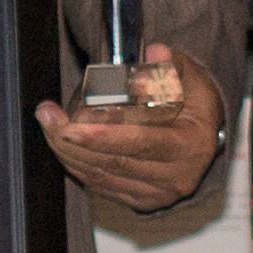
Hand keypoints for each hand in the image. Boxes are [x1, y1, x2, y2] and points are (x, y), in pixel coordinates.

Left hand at [40, 46, 224, 216]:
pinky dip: (78, 165)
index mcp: (191, 146)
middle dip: (72, 141)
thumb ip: (172, 64)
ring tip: (49, 124)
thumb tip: (155, 52)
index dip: (102, 137)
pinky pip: (102, 185)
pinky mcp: (143, 200)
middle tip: (48, 116)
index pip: (141, 143)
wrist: (205, 138)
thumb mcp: (192, 79)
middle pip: (114, 162)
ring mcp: (159, 194)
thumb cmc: (195, 104)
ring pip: (102, 176)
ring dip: (68, 152)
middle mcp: (177, 177)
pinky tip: (63, 145)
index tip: (70, 126)